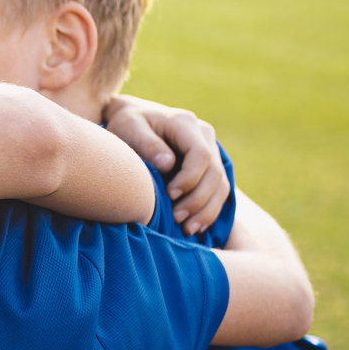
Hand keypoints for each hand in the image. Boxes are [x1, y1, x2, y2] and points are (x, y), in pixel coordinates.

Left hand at [102, 95, 226, 234]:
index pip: (201, 155)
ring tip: (188, 230)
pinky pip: (218, 190)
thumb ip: (148, 144)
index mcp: (185, 123)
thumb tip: (168, 165)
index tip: (170, 195)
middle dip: (198, 200)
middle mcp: (204, 135)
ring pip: (221, 185)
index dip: (190, 178)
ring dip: (207, 210)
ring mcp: (210, 149)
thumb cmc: (127, 124)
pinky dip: (210, 210)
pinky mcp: (210, 165)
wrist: (132, 120)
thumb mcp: (129, 128)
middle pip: (215, 172)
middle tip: (177, 219)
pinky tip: (196, 226)